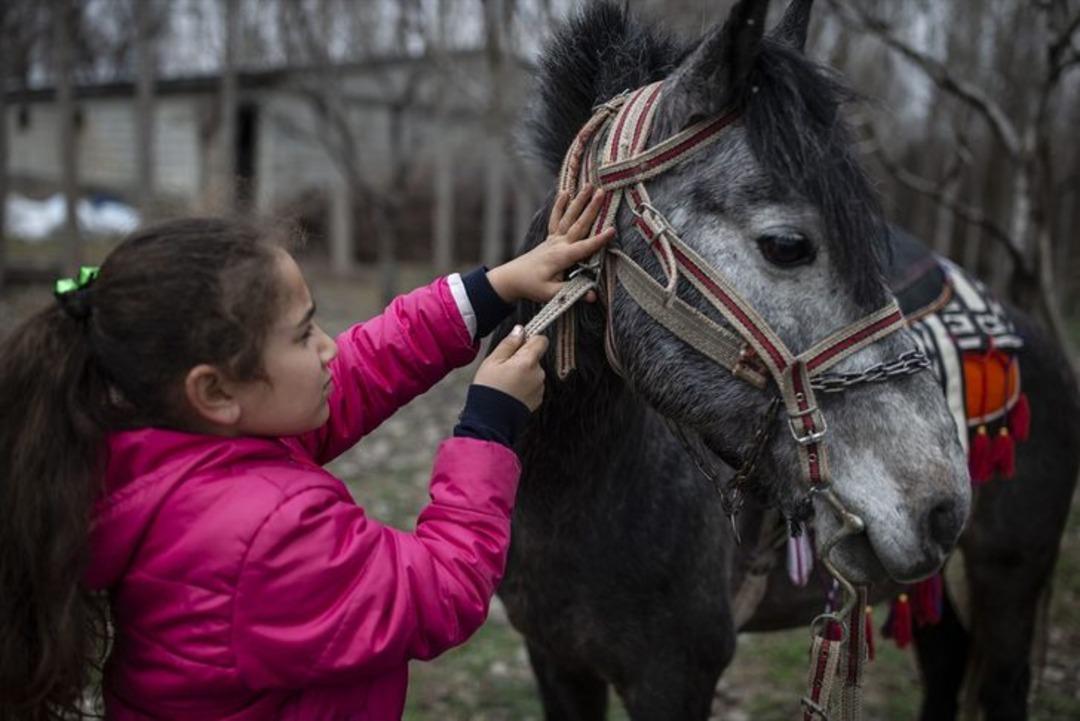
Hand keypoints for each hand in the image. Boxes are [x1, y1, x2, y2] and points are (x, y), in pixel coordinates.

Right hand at [473, 326, 548, 410]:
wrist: (491, 420)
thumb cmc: (489, 390)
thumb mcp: (492, 361)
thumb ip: (509, 344)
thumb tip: (520, 330)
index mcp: (528, 361)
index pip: (541, 340)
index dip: (530, 338)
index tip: (519, 342)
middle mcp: (538, 373)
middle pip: (535, 357)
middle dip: (522, 359)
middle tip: (504, 368)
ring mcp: (539, 387)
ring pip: (534, 372)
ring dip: (523, 373)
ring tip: (505, 382)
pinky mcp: (538, 399)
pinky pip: (532, 385)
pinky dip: (524, 386)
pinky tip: (510, 392)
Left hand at [486, 185, 615, 303]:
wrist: (512, 278)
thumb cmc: (532, 286)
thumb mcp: (551, 294)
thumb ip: (572, 292)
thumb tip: (592, 295)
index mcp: (562, 257)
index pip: (584, 247)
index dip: (599, 240)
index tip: (612, 230)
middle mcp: (558, 244)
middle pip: (579, 224)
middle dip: (592, 208)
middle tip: (602, 193)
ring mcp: (553, 239)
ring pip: (569, 217)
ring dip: (579, 200)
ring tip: (589, 186)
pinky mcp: (550, 238)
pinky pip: (556, 218)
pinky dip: (560, 205)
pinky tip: (566, 192)